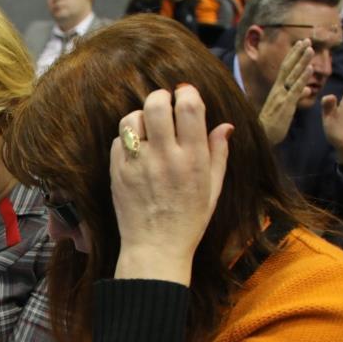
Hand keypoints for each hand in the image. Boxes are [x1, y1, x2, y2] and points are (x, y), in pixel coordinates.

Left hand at [110, 85, 232, 284]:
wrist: (155, 248)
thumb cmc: (189, 220)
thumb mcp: (213, 188)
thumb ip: (218, 153)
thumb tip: (225, 125)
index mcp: (192, 159)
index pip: (189, 107)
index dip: (186, 92)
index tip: (185, 94)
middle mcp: (164, 157)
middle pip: (156, 104)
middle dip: (160, 97)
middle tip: (164, 105)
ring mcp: (138, 164)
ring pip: (131, 118)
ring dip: (141, 117)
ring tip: (148, 128)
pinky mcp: (117, 173)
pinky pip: (118, 141)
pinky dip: (127, 140)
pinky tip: (137, 151)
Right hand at [259, 39, 314, 144]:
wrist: (261, 139)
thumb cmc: (271, 127)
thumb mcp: (286, 109)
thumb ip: (296, 97)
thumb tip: (307, 90)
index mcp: (277, 91)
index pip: (285, 69)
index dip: (293, 55)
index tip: (300, 44)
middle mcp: (277, 90)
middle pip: (288, 67)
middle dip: (297, 53)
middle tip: (307, 39)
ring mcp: (281, 96)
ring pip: (292, 75)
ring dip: (302, 61)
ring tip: (311, 49)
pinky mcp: (285, 105)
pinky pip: (295, 89)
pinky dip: (303, 78)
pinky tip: (310, 69)